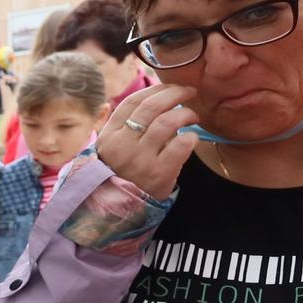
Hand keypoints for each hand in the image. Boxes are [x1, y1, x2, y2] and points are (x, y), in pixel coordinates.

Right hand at [95, 82, 198, 200]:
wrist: (117, 214)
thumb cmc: (119, 178)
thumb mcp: (109, 152)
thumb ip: (122, 128)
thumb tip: (147, 100)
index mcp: (109, 136)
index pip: (133, 102)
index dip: (155, 89)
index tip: (171, 88)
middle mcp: (122, 145)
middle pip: (152, 107)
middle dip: (175, 93)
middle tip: (189, 93)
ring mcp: (140, 159)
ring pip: (168, 122)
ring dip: (186, 114)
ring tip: (194, 117)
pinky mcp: (158, 174)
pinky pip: (181, 145)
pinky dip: (191, 137)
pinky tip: (193, 139)